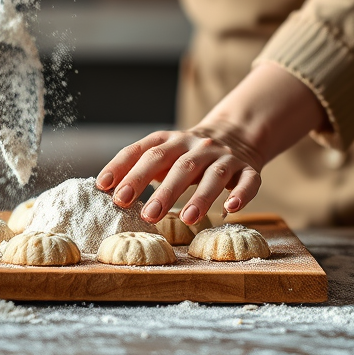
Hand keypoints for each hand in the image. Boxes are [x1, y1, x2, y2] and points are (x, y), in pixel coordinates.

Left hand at [96, 62, 327, 224]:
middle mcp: (197, 146)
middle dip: (161, 190)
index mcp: (170, 140)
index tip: (105, 187)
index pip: (144, 151)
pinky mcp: (248, 169)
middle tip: (145, 214)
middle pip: (178, 165)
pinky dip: (241, 194)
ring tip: (186, 219)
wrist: (235, 135)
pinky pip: (248, 181)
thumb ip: (137, 166)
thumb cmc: (186, 154)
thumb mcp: (163, 153)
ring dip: (200, 197)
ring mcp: (224, 157)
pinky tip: (231, 209)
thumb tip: (105, 187)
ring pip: (213, 176)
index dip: (124, 167)